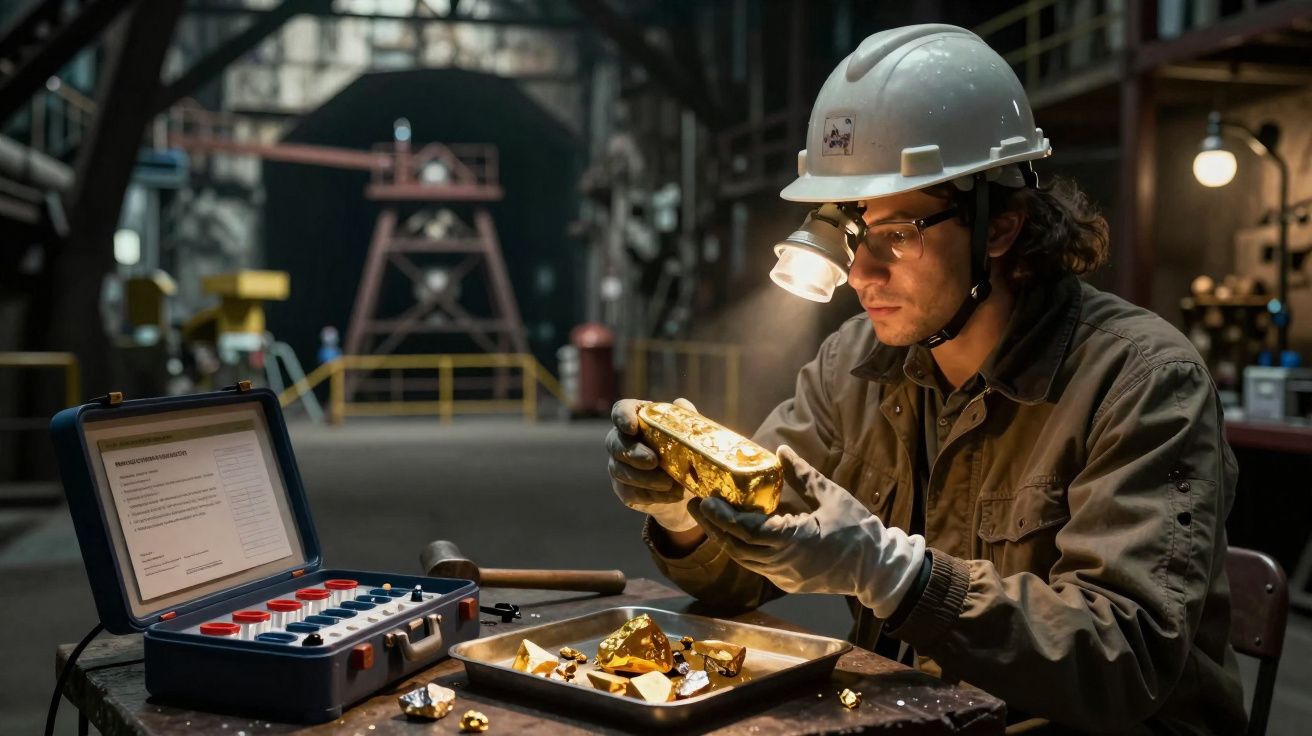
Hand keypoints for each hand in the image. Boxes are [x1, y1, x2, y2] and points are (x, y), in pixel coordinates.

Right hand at [606, 398, 698, 531]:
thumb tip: (681, 404)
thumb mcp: (690, 433)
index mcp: (636, 419)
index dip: (623, 417)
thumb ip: (686, 417)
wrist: (686, 486)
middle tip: (653, 461)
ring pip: (620, 471)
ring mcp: (619, 466)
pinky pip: (630, 493)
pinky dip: (651, 495)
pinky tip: (671, 495)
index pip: (620, 410)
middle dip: (633, 453)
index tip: (633, 427)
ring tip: (668, 483)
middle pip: (615, 443)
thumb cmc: (684, 450)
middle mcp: (621, 440)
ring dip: (643, 478)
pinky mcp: (624, 489)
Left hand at [688, 446, 925, 617]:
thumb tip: (780, 451)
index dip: (724, 517)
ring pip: (743, 559)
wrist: (878, 570)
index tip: (706, 500)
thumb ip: (803, 475)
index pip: (748, 532)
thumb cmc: (859, 530)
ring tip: (706, 516)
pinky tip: (730, 531)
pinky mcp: (786, 581)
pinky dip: (739, 548)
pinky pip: (755, 564)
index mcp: (796, 541)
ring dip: (723, 538)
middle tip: (694, 504)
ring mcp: (784, 576)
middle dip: (713, 526)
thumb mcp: (832, 495)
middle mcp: (784, 563)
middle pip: (737, 547)